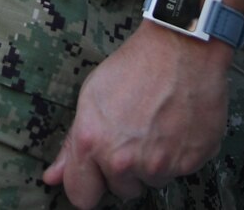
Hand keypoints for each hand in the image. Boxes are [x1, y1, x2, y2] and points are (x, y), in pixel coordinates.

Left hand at [44, 26, 230, 206]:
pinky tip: (176, 125)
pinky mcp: (190, 162)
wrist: (182, 49)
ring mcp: (160, 165)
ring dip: (153, 162)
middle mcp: (124, 161)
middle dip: (125, 170)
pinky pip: (180, 170)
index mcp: (93, 144)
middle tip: (133, 134)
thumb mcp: (91, 97)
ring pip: (152, 180)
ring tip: (157, 125)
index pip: (82, 197)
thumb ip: (72, 145)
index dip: (88, 184)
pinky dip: (179, 154)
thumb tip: (53, 178)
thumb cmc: (134, 67)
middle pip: (121, 190)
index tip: (95, 174)